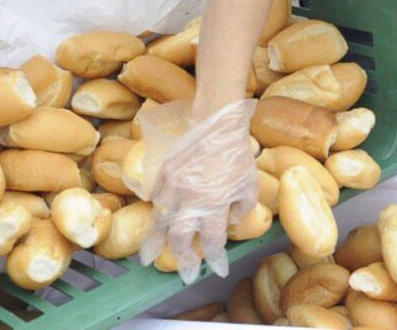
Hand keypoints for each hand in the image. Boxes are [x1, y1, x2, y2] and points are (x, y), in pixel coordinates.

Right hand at [132, 98, 258, 283]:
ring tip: (148, 257)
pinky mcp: (163, 174)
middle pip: (179, 238)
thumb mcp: (249, 183)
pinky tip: (154, 222)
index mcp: (214, 205)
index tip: (216, 269)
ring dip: (156, 242)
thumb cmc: (236, 153)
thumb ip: (242, 207)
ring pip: (160, 222)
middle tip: (182, 272)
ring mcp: (173, 188)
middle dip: (181, 258)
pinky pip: (155, 199)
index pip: (212, 241)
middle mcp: (190, 201)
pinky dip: (154, 213)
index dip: (214, 258)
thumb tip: (230, 220)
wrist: (216, 124)